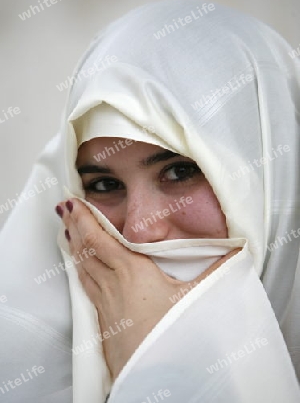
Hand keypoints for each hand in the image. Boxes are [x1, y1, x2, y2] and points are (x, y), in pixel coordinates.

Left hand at [56, 198, 240, 380]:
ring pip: (83, 268)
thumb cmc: (173, 335)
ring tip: (68, 232)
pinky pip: (87, 287)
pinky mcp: (103, 322)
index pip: (100, 239)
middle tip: (65, 209)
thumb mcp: (197, 299)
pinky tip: (82, 271)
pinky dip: (81, 271)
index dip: (85, 219)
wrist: (154, 378)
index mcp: (132, 272)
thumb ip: (217, 272)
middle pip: (86, 250)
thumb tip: (240, 253)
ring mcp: (104, 304)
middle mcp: (112, 284)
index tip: (73, 203)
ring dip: (75, 248)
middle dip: (75, 226)